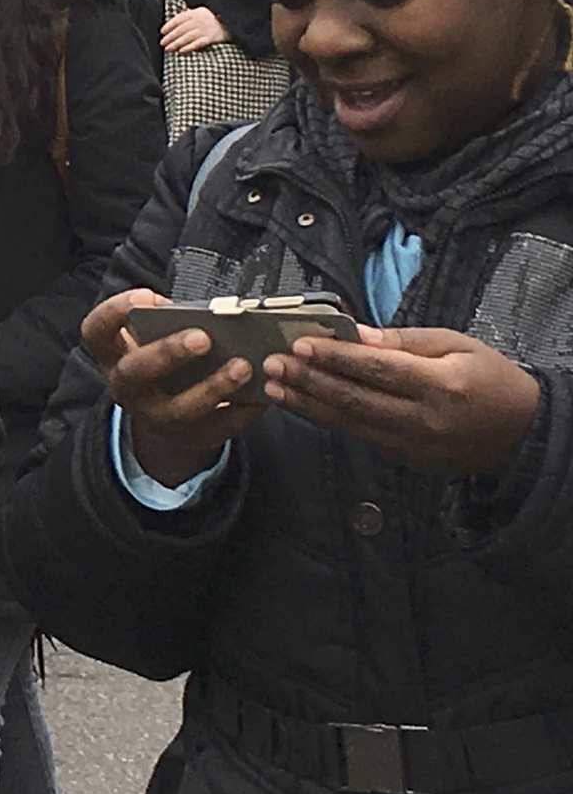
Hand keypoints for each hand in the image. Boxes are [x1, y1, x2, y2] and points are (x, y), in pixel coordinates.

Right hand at [86, 289, 266, 489]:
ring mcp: (155, 417)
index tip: (145, 296)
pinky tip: (263, 392)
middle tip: (202, 337)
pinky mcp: (190, 438)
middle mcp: (127, 388)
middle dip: (167, 354)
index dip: (114, 312)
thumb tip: (210, 311)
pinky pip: (218, 427)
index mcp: (112, 355)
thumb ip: (168, 322)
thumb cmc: (162, 361)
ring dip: (213, 387)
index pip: (96, 331)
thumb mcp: (151, 340)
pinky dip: (242, 410)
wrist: (165, 418)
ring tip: (243, 365)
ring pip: (180, 409)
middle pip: (135, 373)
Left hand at [162, 6, 227, 54]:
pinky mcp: (211, 38)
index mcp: (196, 13)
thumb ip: (189, 15)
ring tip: (168, 49)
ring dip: (176, 43)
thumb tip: (175, 19)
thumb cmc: (214, 18)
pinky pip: (198, 43)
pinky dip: (189, 47)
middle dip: (170, 36)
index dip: (169, 25)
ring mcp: (205, 29)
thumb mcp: (201, 12)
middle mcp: (199, 20)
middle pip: (181, 29)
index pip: (179, 19)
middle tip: (162, 43)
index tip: (162, 32)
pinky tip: (181, 51)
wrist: (232, 22)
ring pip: (187, 37)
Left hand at [264, 327, 539, 474]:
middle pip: (357, 400)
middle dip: (310, 381)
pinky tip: (303, 405)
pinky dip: (329, 420)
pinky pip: (362, 436)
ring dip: (309, 405)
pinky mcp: (408, 460)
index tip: (299, 345)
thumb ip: (405, 340)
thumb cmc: (490, 377)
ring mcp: (415, 445)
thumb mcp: (456, 343)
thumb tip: (356, 334)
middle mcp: (425, 420)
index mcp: (441, 385)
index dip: (336, 358)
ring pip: (352, 423)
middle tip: (271, 364)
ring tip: (273, 387)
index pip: (378, 370)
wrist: (521, 434)